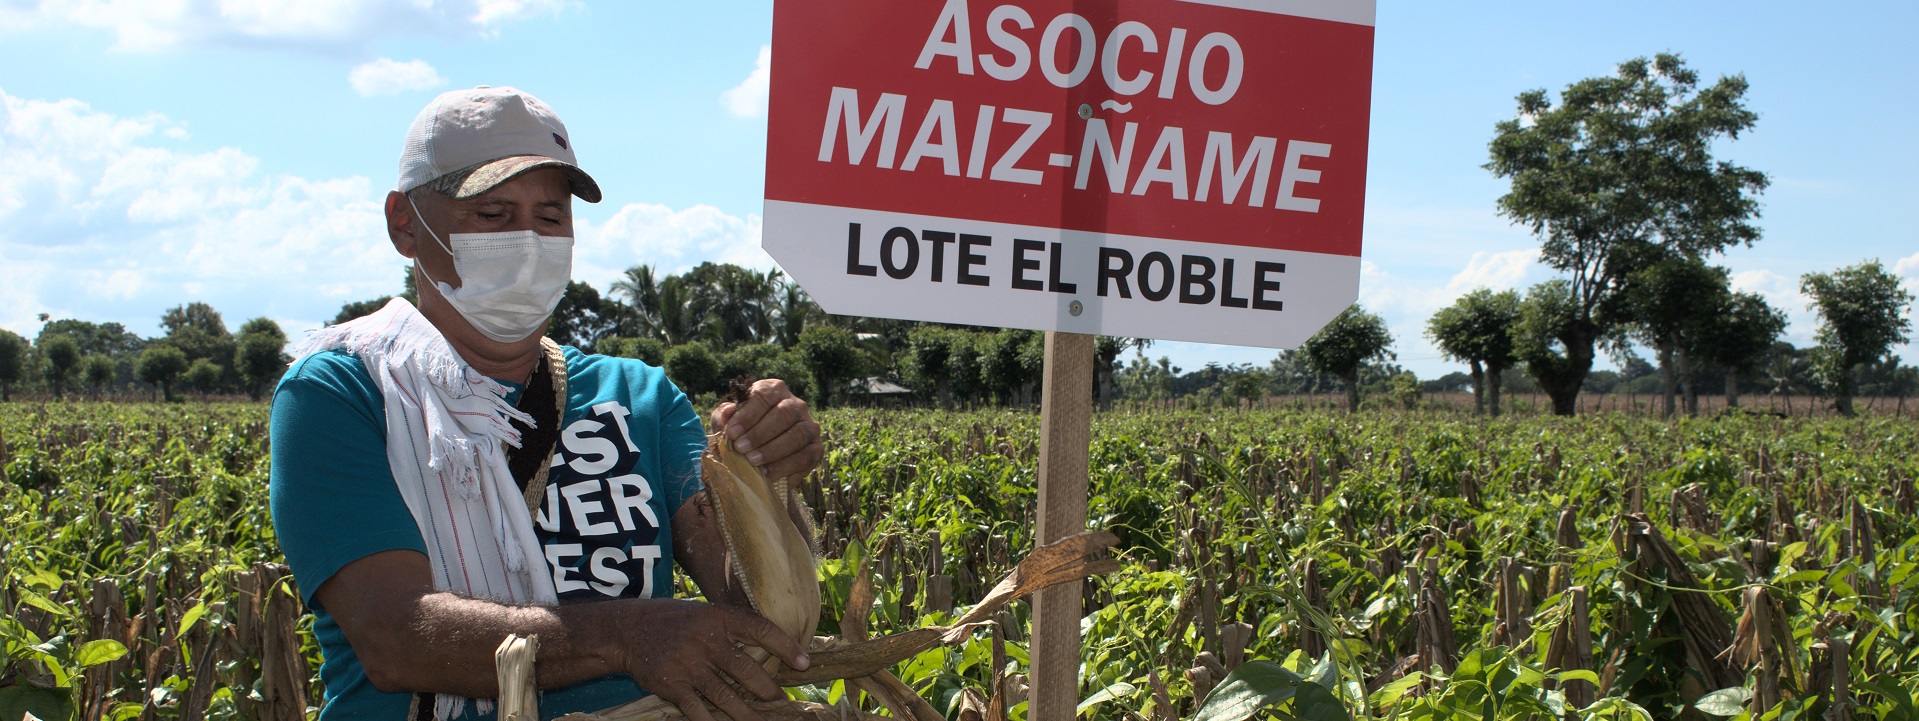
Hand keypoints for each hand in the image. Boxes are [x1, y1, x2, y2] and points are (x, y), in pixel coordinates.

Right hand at [607, 599, 809, 720]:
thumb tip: (773, 650)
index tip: (804, 664)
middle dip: (768, 689)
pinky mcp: (671, 684)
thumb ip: (734, 629)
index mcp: (719, 617)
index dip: (785, 646)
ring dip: (747, 714)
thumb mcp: (706, 614)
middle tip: (783, 702)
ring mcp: (688, 663)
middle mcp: (705, 639)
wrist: (629, 629)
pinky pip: (697, 710)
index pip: (760, 629)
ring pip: (725, 695)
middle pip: (746, 668)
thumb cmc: (676, 622)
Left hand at [710, 378, 822, 482]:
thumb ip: (724, 416)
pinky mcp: (816, 448)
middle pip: (784, 414)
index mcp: (775, 390)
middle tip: (740, 449)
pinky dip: (785, 466)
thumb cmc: (742, 433)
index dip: (747, 414)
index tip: (731, 432)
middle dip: (760, 433)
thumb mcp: (728, 422)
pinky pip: (804, 456)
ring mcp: (809, 426)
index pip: (764, 396)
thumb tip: (727, 413)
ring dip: (773, 450)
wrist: (758, 456)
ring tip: (753, 462)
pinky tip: (767, 474)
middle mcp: (796, 405)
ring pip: (797, 434)